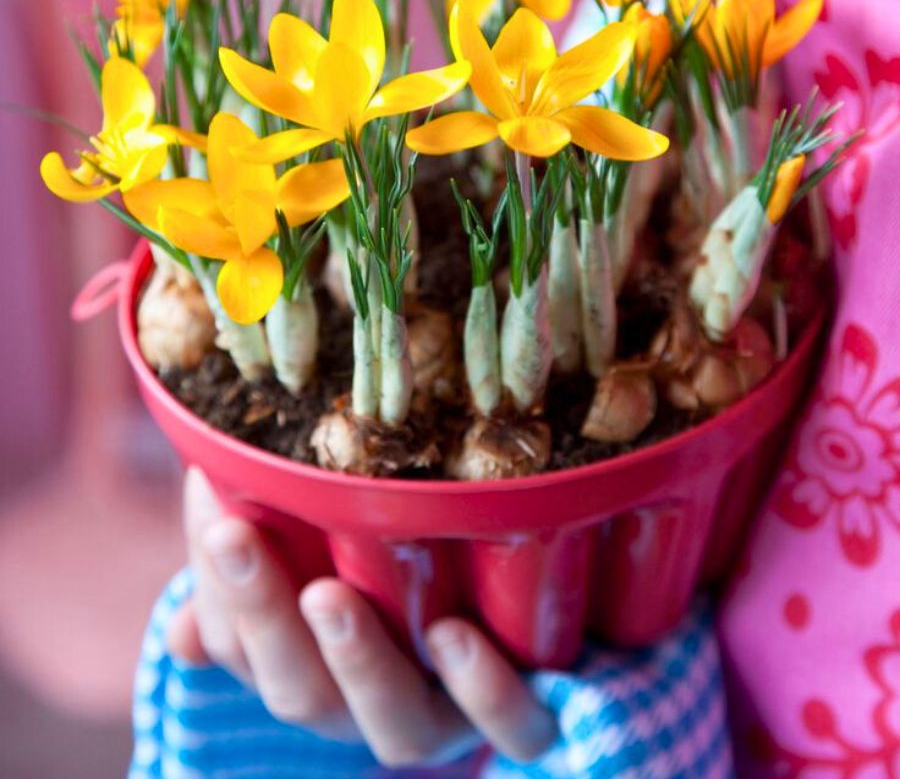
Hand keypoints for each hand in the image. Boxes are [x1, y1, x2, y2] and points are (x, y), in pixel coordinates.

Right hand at [168, 467, 556, 768]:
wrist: (533, 603)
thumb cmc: (409, 571)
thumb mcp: (328, 557)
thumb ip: (257, 585)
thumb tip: (182, 634)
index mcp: (317, 674)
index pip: (248, 652)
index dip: (222, 593)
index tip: (214, 511)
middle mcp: (374, 710)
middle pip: (303, 690)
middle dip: (262, 613)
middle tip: (234, 534)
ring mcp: (451, 720)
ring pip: (397, 726)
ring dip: (356, 659)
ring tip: (327, 594)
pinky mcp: (528, 714)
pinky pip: (514, 726)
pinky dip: (482, 690)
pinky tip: (453, 635)